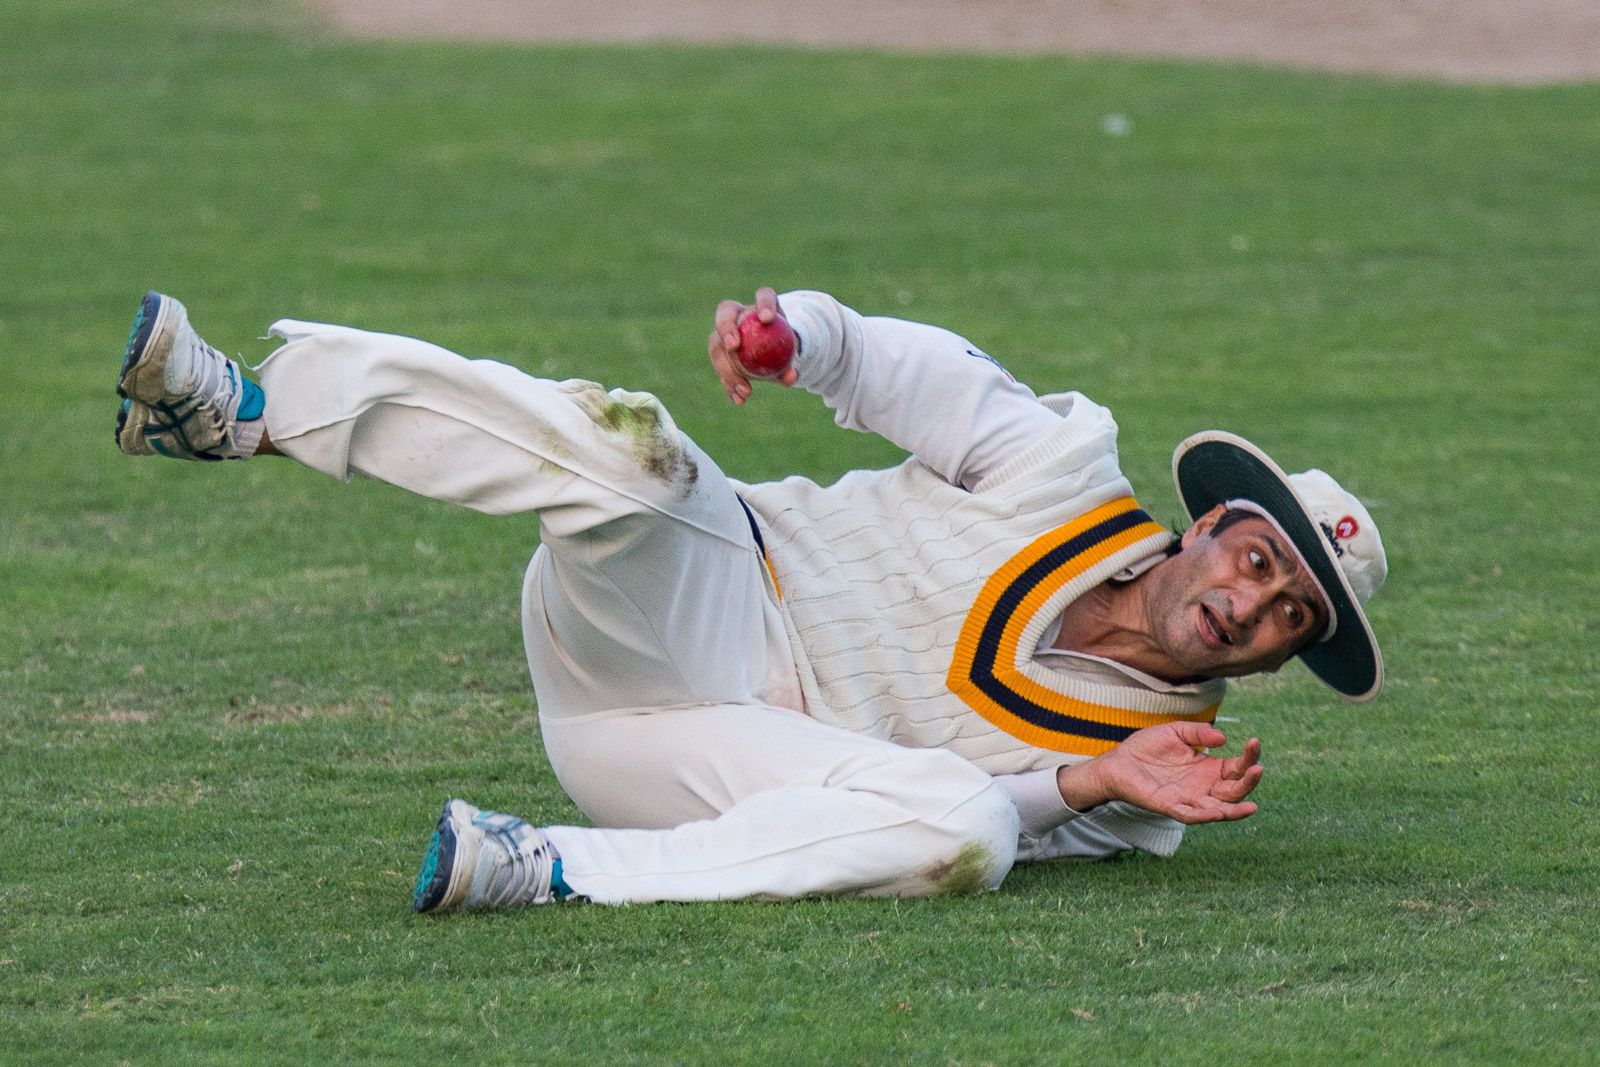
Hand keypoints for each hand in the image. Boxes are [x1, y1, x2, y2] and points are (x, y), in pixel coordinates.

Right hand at [708, 287, 798, 404]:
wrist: (772, 355)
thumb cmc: (782, 349)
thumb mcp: (790, 356)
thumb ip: (790, 365)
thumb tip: (790, 377)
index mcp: (761, 306)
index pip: (763, 296)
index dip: (764, 304)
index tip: (766, 319)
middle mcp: (738, 314)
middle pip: (725, 312)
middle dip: (726, 327)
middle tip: (733, 347)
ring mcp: (723, 332)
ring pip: (716, 344)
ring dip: (727, 368)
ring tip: (745, 388)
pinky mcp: (718, 351)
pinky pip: (719, 368)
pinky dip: (729, 385)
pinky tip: (739, 399)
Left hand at [1056, 722, 1262, 824]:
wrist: (1117, 761)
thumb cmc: (1146, 748)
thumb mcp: (1176, 731)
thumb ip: (1198, 732)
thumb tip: (1223, 739)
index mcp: (1208, 768)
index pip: (1237, 767)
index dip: (1249, 757)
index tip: (1255, 741)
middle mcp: (1203, 787)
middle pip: (1235, 790)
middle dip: (1249, 782)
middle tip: (1258, 769)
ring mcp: (1188, 799)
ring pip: (1219, 809)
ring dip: (1235, 808)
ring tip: (1251, 804)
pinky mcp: (1170, 806)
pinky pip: (1191, 816)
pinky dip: (1205, 816)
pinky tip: (1218, 813)